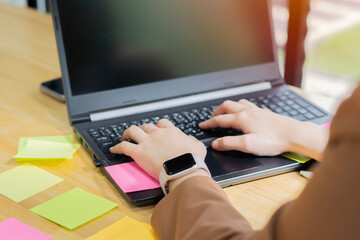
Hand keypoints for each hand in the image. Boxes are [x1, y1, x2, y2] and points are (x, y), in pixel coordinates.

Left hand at [110, 119, 206, 180]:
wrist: (184, 170)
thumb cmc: (192, 161)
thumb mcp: (198, 146)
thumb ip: (192, 140)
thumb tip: (189, 139)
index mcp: (171, 132)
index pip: (162, 123)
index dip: (158, 127)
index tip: (157, 130)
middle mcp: (158, 134)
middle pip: (146, 126)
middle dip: (142, 129)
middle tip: (140, 134)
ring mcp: (147, 142)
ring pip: (132, 131)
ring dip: (127, 133)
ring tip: (125, 136)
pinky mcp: (139, 153)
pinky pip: (124, 147)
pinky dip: (117, 147)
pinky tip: (113, 150)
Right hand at [199, 99, 326, 157]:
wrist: (294, 134)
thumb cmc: (273, 140)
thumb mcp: (248, 145)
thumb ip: (230, 143)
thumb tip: (215, 143)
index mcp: (241, 119)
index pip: (220, 119)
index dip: (209, 123)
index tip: (202, 126)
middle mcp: (248, 111)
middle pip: (227, 106)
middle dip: (217, 111)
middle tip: (211, 118)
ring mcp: (257, 110)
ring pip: (239, 103)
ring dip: (229, 107)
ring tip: (226, 112)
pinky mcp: (266, 112)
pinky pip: (250, 105)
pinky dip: (242, 107)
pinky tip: (247, 113)